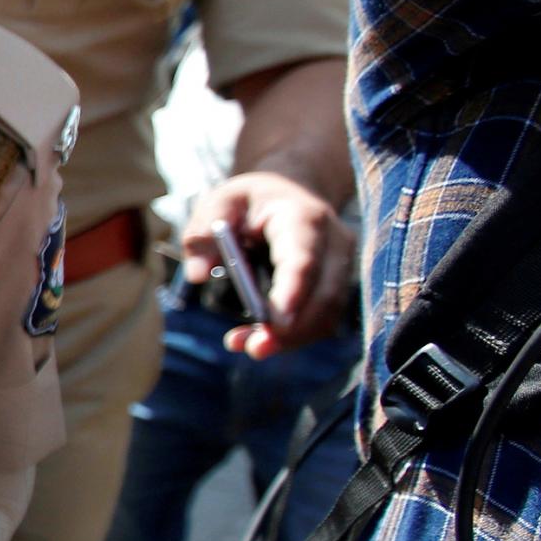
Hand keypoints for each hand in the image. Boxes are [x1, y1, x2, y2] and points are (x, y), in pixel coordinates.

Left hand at [182, 171, 355, 357]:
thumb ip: (202, 234)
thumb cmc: (248, 200)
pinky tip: (263, 338)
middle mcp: (333, 242)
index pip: (303, 258)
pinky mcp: (338, 284)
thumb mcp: (218, 203)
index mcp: (302, 217)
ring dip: (291, 339)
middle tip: (252, 349)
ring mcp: (342, 265)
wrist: (289, 191)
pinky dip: (296, 335)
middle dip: (291, 329)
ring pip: (328, 313)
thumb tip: (197, 275)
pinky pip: (324, 319)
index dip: (293, 291)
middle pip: (323, 294)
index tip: (278, 322)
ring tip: (247, 346)